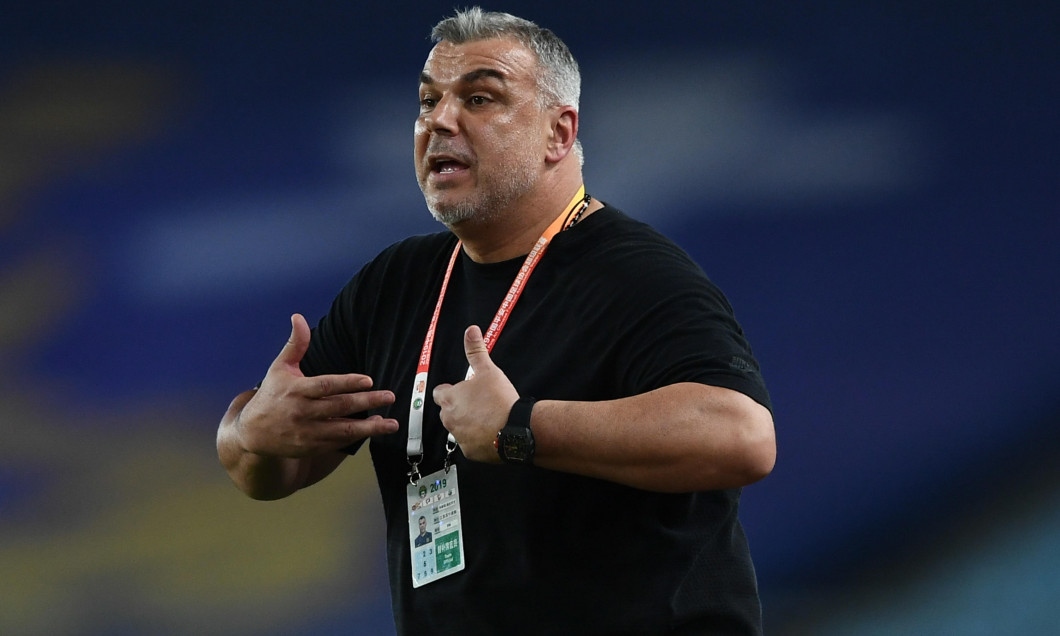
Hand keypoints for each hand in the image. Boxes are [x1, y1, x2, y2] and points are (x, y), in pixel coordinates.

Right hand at [237, 314, 398, 456]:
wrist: (252, 433)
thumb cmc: (271, 395)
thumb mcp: (279, 368)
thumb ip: (296, 344)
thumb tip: (298, 317)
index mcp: (296, 390)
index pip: (326, 386)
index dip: (348, 383)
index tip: (369, 380)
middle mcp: (302, 412)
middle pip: (340, 406)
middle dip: (367, 402)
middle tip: (390, 397)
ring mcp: (307, 432)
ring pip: (343, 430)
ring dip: (369, 427)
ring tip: (391, 423)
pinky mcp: (311, 447)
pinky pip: (338, 442)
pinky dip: (357, 436)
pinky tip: (374, 428)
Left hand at [433, 325, 519, 462]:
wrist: (515, 429)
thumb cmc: (499, 401)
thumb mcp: (488, 370)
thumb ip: (476, 351)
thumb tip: (471, 331)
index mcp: (450, 399)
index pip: (440, 393)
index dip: (451, 391)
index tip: (463, 391)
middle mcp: (449, 419)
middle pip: (448, 412)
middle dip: (460, 408)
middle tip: (479, 404)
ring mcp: (458, 437)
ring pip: (459, 428)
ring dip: (468, 424)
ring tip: (487, 418)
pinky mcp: (469, 452)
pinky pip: (470, 444)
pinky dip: (478, 439)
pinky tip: (491, 432)